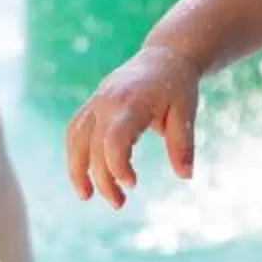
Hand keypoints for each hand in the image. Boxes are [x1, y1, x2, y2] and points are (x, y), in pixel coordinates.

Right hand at [64, 44, 203, 208]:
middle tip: (119, 204)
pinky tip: (83, 176)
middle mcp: (107, 102)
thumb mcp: (186, 112)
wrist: (163, 57)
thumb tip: (185, 176)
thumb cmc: (177, 86)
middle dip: (103, 179)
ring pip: (75, 139)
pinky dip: (74, 154)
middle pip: (94, 146)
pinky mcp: (92, 105)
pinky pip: (75, 131)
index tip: (131, 185)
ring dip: (77, 170)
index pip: (114, 139)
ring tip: (86, 196)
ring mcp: (96, 102)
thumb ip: (183, 143)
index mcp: (131, 102)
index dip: (117, 166)